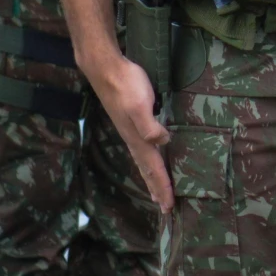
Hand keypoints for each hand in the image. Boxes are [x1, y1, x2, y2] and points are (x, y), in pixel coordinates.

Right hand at [89, 56, 171, 211]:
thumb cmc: (125, 85)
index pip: (153, 168)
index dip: (162, 187)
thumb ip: (149, 125)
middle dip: (156, 188)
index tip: (169, 206)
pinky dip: (149, 159)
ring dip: (152, 177)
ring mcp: (131, 130)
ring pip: (144, 160)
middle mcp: (134, 138)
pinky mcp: (132, 120)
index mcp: (137, 139)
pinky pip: (143, 147)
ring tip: (157, 191)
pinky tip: (151, 157)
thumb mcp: (139, 104)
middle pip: (147, 169)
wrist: (106, 68)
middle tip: (165, 207)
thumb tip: (163, 142)